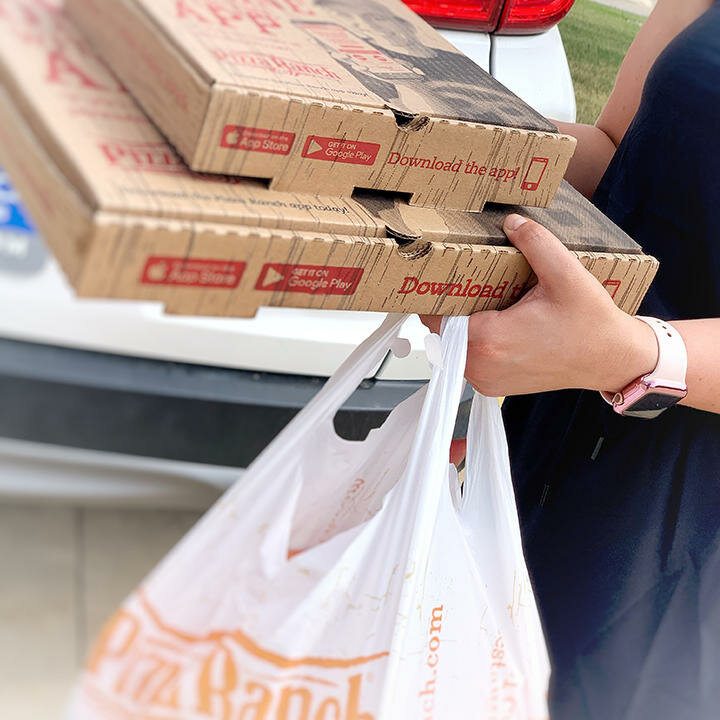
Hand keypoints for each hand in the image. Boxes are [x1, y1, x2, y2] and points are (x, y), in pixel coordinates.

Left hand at [423, 214, 658, 397]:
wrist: (609, 359)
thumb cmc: (590, 324)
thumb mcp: (566, 274)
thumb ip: (535, 243)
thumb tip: (511, 222)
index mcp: (489, 339)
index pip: (435, 317)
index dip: (434, 296)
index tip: (438, 278)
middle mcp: (480, 366)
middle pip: (439, 332)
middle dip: (446, 308)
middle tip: (459, 283)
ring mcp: (485, 381)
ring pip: (450, 348)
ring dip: (457, 326)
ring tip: (475, 300)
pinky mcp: (492, 387)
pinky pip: (466, 361)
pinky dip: (469, 343)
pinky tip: (489, 321)